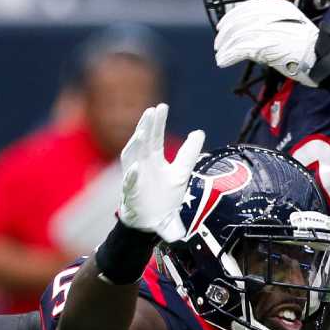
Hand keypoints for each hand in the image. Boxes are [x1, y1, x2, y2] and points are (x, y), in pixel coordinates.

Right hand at [114, 103, 202, 242]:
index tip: (162, 106)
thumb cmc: (165, 196)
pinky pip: (130, 184)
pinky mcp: (132, 194)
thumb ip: (189, 153)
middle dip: (147, 127)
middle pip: (144, 142)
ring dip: (136, 146)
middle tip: (152, 111)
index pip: (156, 137)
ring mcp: (136, 178)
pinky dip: (132, 176)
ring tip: (142, 133)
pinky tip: (136, 169)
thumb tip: (199, 132)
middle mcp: (143, 165)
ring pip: (133, 158)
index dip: (158, 122)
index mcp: (155, 159)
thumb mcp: (181, 173)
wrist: (154, 223)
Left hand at [213, 0, 323, 85]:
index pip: (248, 7)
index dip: (232, 16)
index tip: (222, 26)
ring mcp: (269, 29)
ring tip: (220, 56)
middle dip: (226, 32)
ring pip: (237, 35)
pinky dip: (229, 55)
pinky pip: (240, 49)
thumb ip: (273, 28)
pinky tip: (223, 62)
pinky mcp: (266, 45)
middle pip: (240, 20)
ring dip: (225, 47)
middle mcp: (272, 14)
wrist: (323, 58)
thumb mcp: (292, 29)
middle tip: (218, 43)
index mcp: (280, 7)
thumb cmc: (311, 49)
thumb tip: (252, 37)